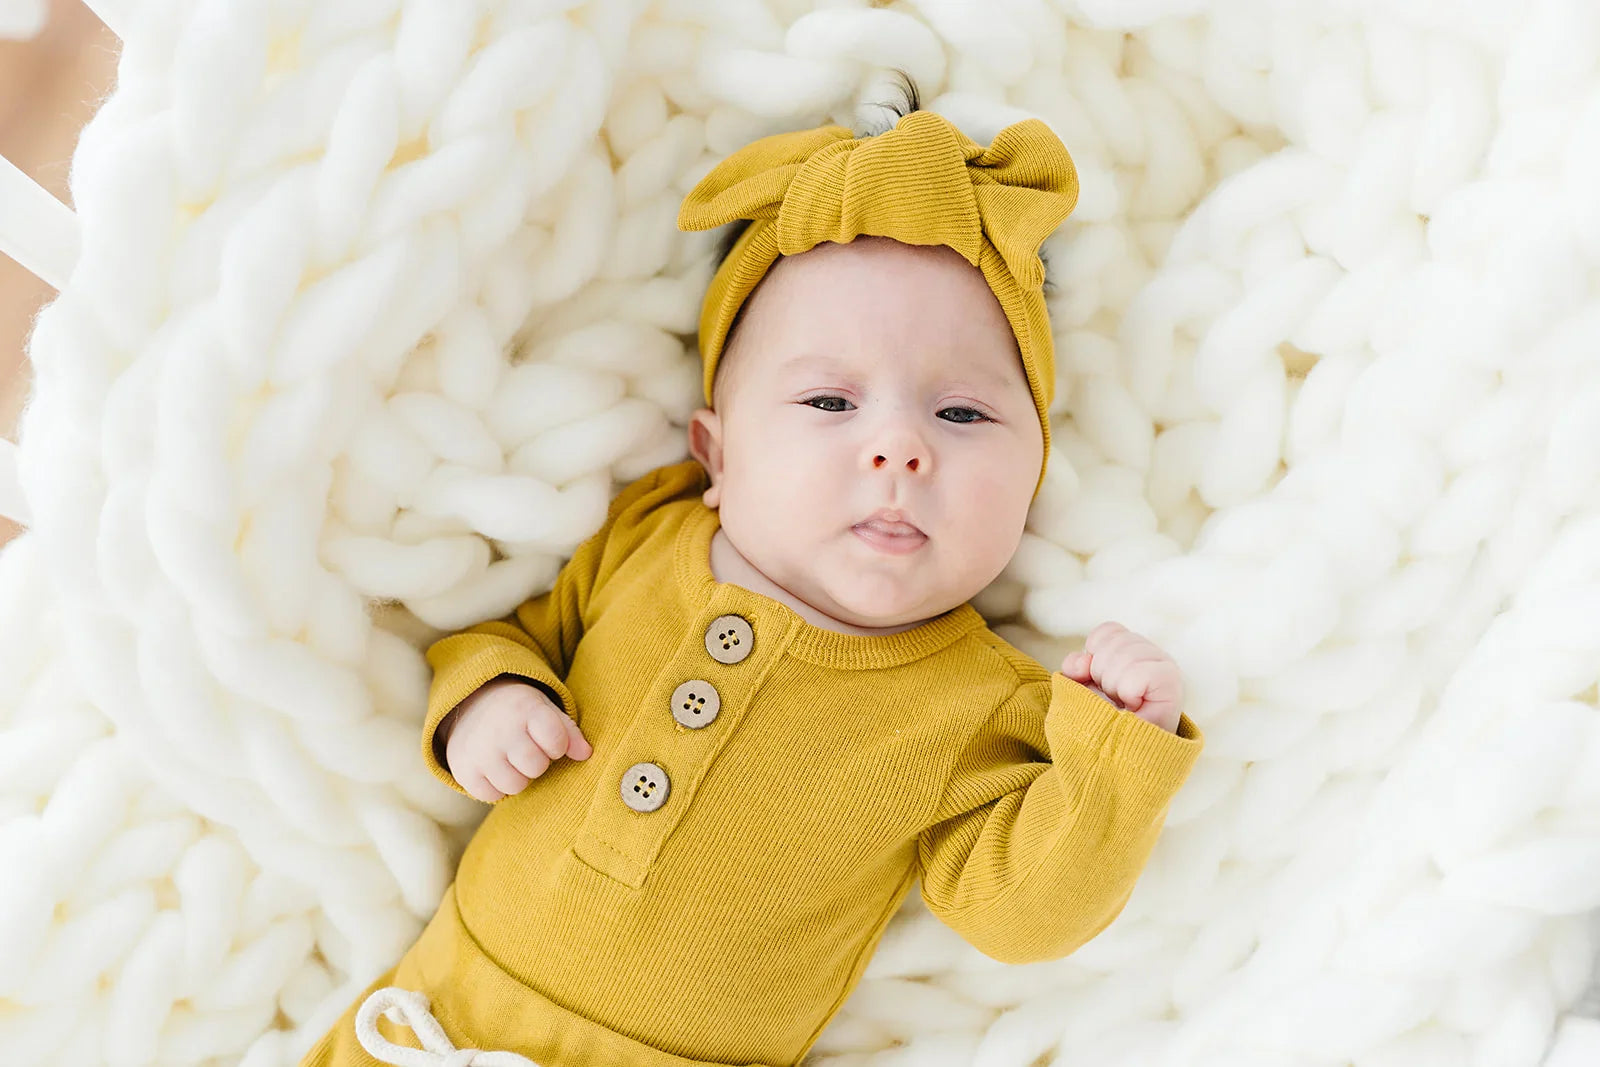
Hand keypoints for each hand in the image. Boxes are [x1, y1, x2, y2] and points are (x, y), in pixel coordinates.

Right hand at [439, 676, 593, 802]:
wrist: (471, 704)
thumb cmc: (519, 713)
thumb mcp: (546, 711)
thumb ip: (569, 732)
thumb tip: (586, 754)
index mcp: (525, 709)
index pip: (556, 741)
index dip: (557, 746)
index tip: (548, 739)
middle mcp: (500, 729)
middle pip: (535, 767)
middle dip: (537, 763)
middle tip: (528, 751)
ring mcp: (478, 750)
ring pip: (515, 785)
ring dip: (518, 777)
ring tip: (512, 761)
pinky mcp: (462, 769)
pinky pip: (491, 795)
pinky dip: (496, 787)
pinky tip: (494, 768)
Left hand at [1059, 622, 1183, 733]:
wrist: (1118, 758)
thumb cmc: (1103, 722)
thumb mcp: (1080, 688)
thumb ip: (1075, 666)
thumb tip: (1084, 660)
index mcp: (1133, 650)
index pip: (1108, 631)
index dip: (1093, 654)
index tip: (1098, 682)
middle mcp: (1153, 654)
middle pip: (1114, 642)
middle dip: (1101, 674)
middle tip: (1114, 698)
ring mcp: (1165, 666)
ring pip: (1124, 655)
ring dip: (1114, 685)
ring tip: (1125, 704)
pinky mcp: (1171, 682)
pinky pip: (1138, 673)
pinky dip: (1128, 691)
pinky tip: (1135, 705)